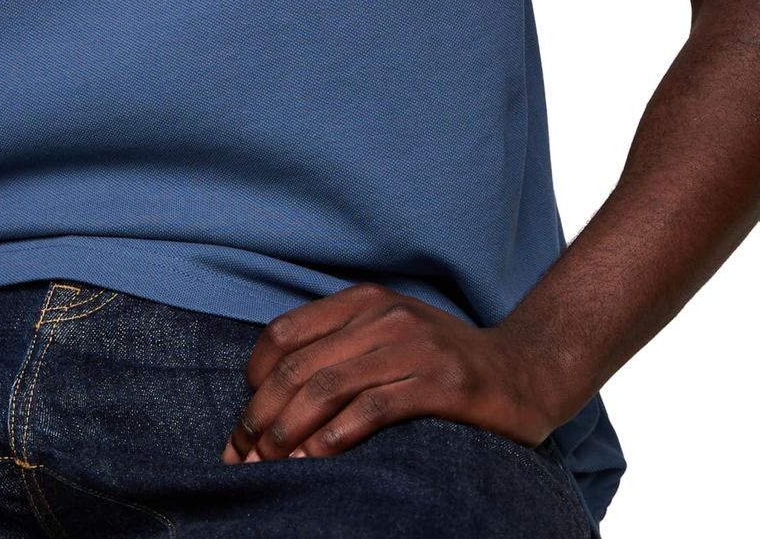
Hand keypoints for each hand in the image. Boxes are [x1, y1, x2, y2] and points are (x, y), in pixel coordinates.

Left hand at [221, 283, 564, 464]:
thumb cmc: (445, 362)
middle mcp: (383, 316)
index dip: (254, 381)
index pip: (285, 334)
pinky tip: (317, 460)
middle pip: (299, 366)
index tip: (242, 425)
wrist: (525, 370)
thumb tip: (272, 398)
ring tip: (270, 466)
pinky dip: (336, 437)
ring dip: (289, 433)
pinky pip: (373, 408)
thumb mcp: (389, 338)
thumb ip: (340, 351)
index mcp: (363, 302)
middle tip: (243, 458)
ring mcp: (413, 347)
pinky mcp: (440, 383)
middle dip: (262, 417)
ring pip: (328, 387)